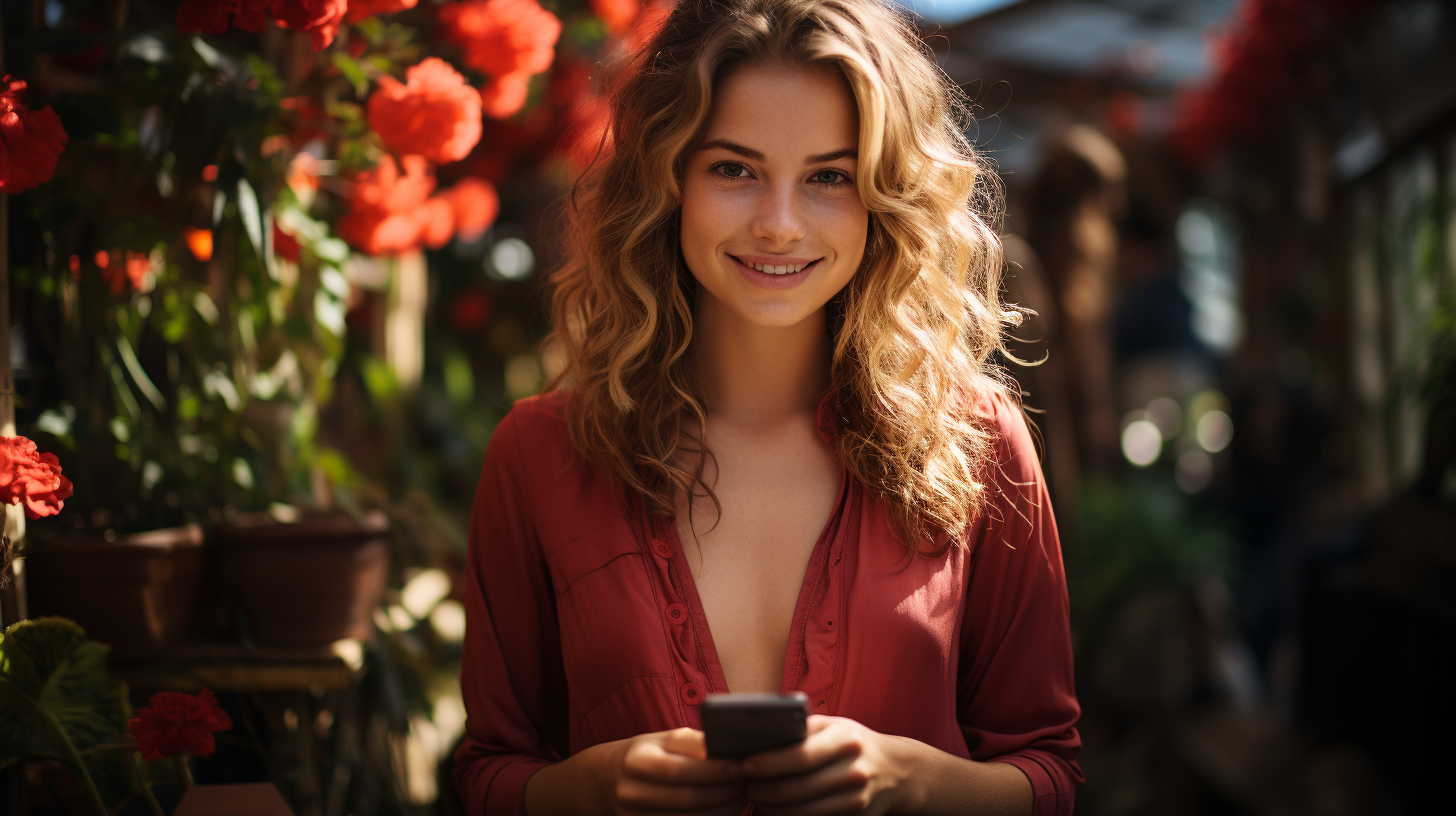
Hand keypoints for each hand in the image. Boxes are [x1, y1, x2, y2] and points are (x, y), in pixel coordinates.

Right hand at [596, 727, 746, 815]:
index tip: (741, 766)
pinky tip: (725, 810)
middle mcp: (633, 791)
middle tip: (747, 783)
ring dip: (723, 810)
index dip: (714, 771)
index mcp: (637, 760)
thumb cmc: (646, 754)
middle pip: (688, 799)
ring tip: (741, 796)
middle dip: (725, 792)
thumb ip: (693, 742)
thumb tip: (729, 747)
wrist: (607, 780)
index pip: (680, 769)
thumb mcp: (662, 739)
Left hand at [741, 715, 916, 815]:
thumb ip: (802, 729)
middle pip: (796, 789)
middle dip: (761, 790)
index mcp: (846, 740)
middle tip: (743, 784)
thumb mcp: (834, 726)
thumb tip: (757, 735)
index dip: (767, 763)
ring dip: (770, 807)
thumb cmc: (852, 743)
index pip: (800, 755)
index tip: (742, 764)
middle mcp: (854, 772)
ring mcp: (856, 801)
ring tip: (754, 796)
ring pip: (800, 812)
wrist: (897, 771)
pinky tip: (774, 809)